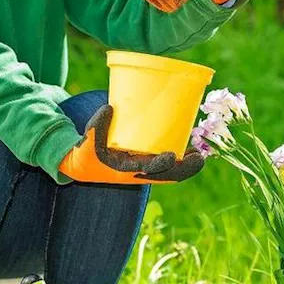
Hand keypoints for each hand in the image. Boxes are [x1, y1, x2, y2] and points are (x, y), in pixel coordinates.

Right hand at [58, 104, 205, 184]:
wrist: (84, 166)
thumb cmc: (87, 154)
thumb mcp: (86, 143)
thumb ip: (96, 126)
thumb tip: (110, 107)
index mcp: (125, 171)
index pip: (146, 170)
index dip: (160, 165)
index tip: (171, 156)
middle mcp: (139, 173)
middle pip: (166, 175)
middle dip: (184, 169)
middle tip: (199, 158)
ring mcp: (145, 168)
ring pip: (171, 171)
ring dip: (186, 164)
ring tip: (199, 152)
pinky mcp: (147, 160)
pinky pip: (168, 162)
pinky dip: (180, 156)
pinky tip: (190, 143)